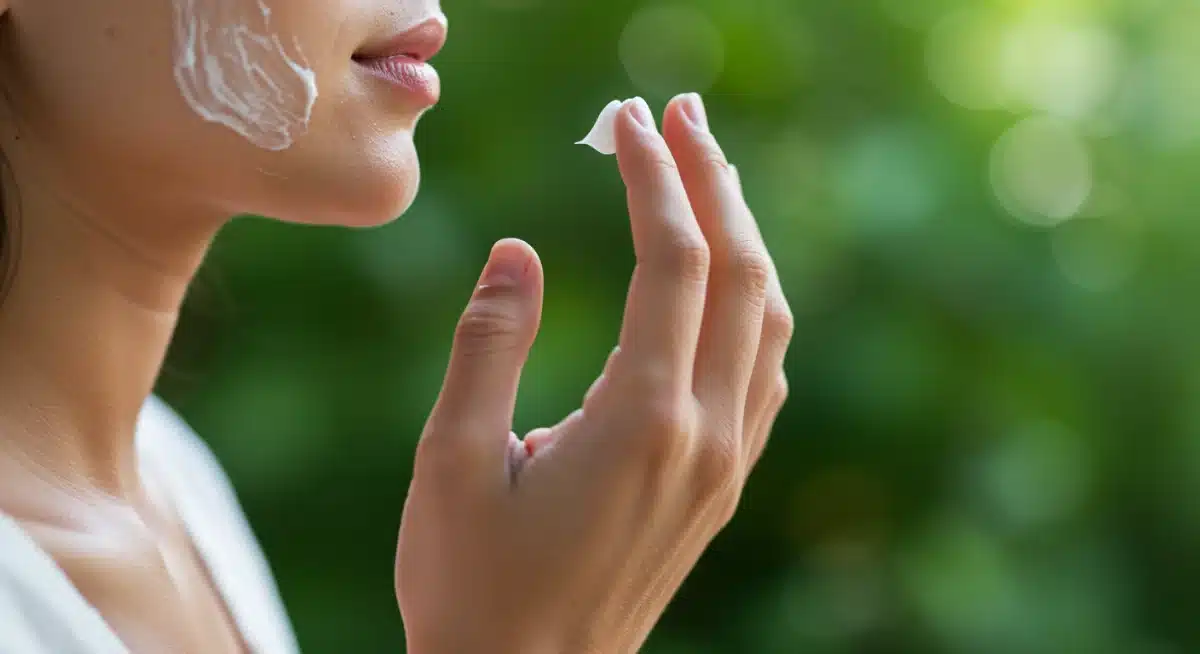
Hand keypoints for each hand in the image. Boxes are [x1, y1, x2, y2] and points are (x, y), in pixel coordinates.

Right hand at [396, 94, 793, 653]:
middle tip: (679, 112)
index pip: (673, 261)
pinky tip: (722, 281)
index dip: (654, 176)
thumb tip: (519, 250)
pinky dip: (751, 302)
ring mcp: (726, 464)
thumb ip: (490, 342)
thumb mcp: (454, 459)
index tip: (627, 118)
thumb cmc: (474, 585)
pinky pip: (763, 370)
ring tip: (704, 174)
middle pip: (738, 273)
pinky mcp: (722, 486)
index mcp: (643, 420)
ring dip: (740, 235)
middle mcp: (706, 436)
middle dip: (712, 180)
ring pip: (766, 318)